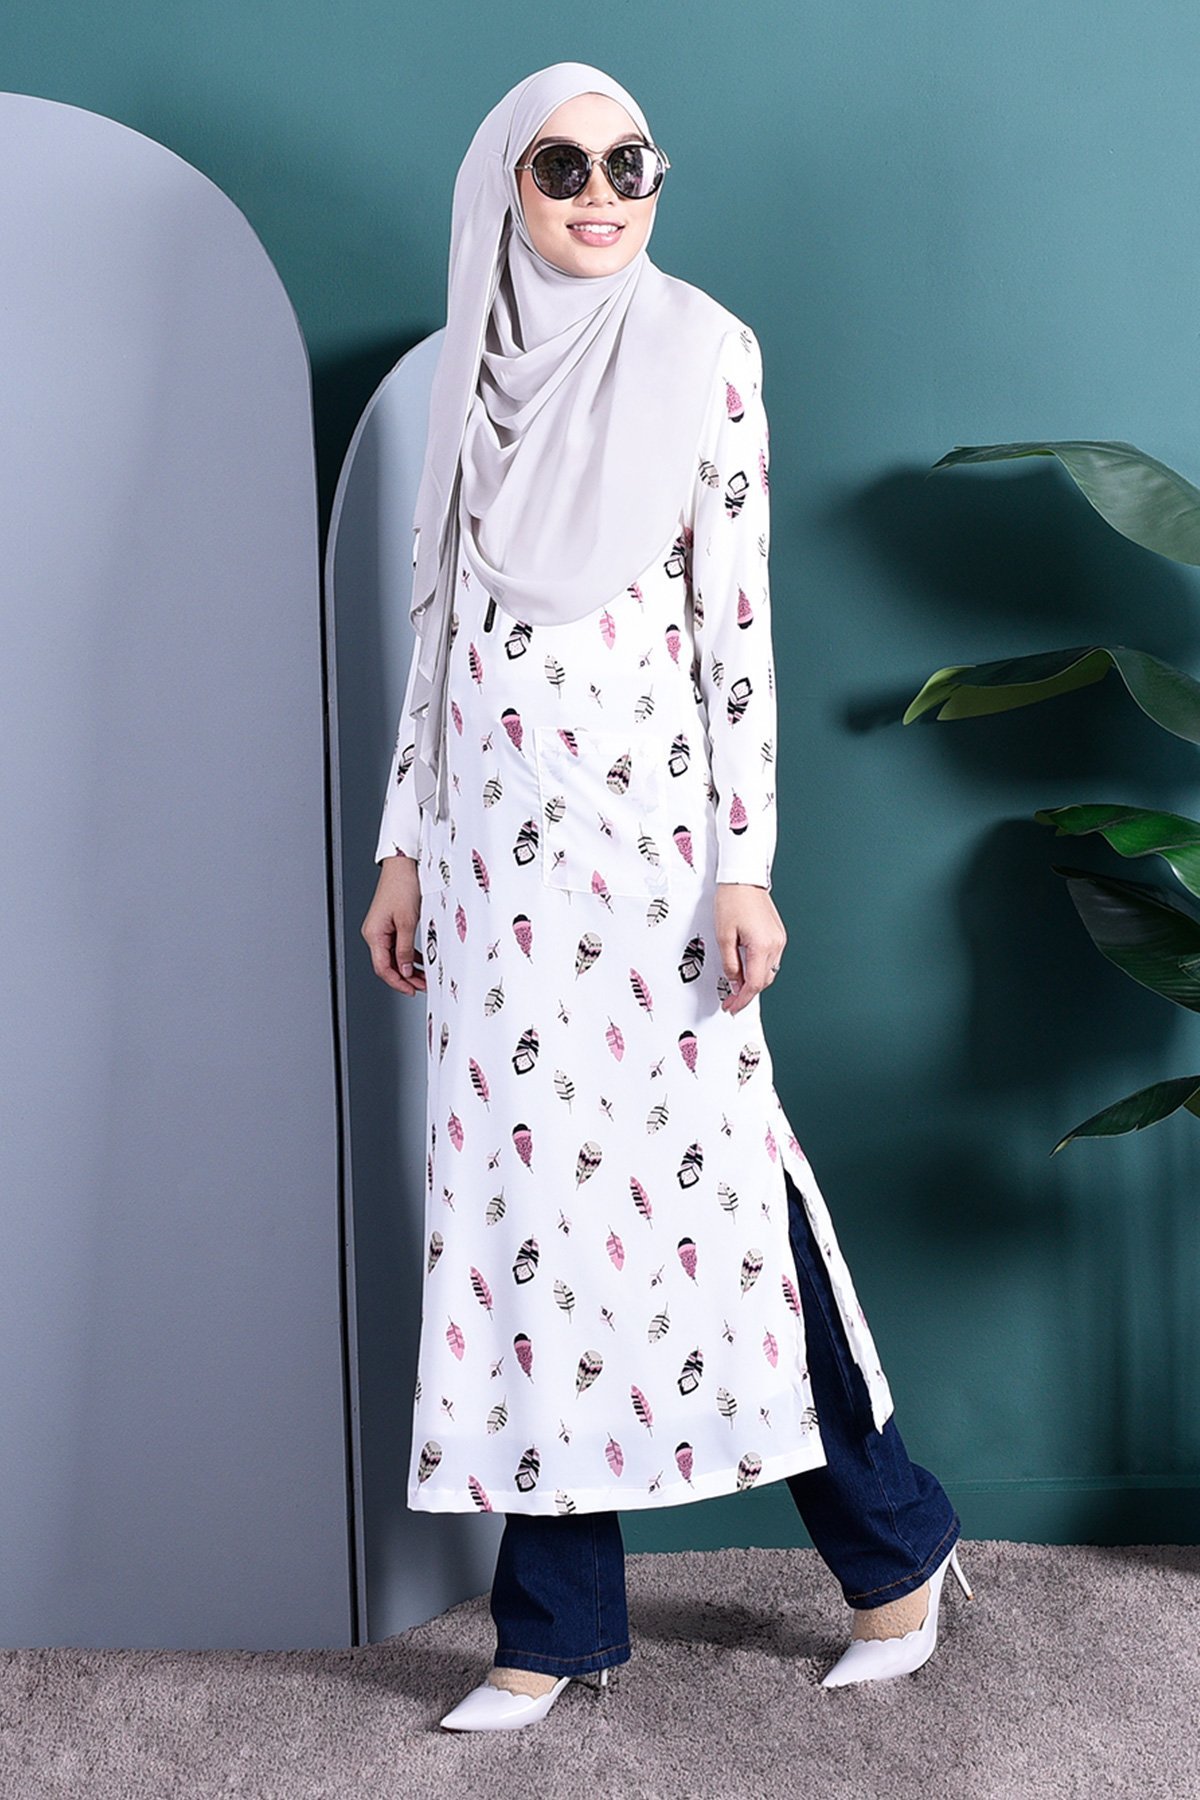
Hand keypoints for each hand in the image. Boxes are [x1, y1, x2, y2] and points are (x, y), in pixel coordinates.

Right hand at [361, 854, 426, 995]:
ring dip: (409, 967)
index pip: (383, 967)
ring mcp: (382, 928)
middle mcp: (374, 933)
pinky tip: (421, 961)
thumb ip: (405, 949)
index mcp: (373, 934)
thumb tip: (405, 970)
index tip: (411, 990)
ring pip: (394, 956)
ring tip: (424, 977)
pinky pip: (398, 945)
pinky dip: (409, 955)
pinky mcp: (390, 923)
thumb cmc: (402, 886)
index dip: (397, 982)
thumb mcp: (407, 921)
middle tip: (422, 986)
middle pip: (388, 964)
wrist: (403, 865)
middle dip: (405, 977)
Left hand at [714, 883, 785, 1014]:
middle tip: (730, 1000)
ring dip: (753, 981)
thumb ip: (729, 963)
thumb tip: (734, 981)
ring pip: (768, 971)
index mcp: (762, 946)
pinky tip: (746, 969)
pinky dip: (758, 968)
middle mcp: (775, 944)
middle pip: (763, 980)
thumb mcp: (723, 936)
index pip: (754, 984)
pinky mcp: (777, 934)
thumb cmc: (732, 900)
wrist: (743, 878)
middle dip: (747, 993)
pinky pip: (770, 959)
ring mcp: (779, 939)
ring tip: (735, 986)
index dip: (742, 999)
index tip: (731, 1007)